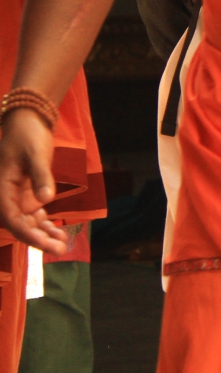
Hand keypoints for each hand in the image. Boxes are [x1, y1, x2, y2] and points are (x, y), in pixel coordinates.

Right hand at [0, 110, 65, 252]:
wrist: (28, 123)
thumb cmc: (28, 136)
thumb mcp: (37, 153)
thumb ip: (41, 176)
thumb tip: (45, 200)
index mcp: (1, 189)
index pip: (11, 219)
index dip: (27, 234)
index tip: (44, 244)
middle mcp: (4, 197)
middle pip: (19, 225)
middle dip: (38, 239)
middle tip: (60, 249)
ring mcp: (14, 197)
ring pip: (26, 223)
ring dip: (43, 234)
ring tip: (63, 244)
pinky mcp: (25, 195)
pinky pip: (32, 215)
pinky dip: (44, 225)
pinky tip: (59, 233)